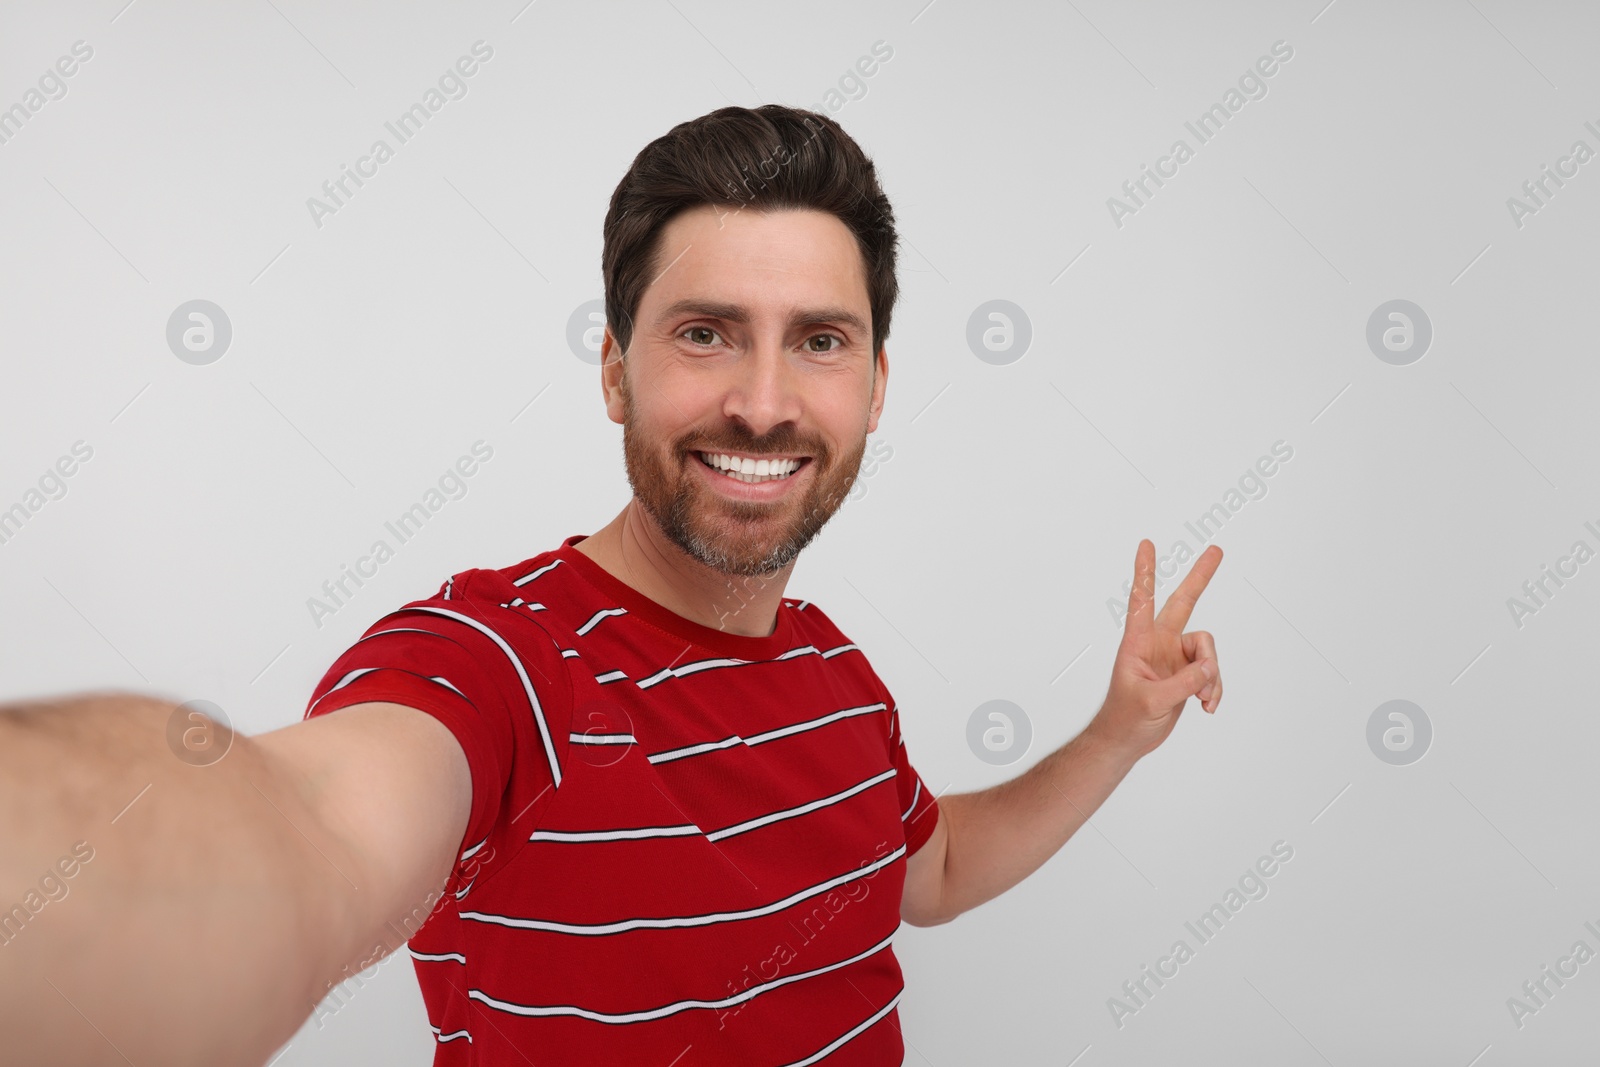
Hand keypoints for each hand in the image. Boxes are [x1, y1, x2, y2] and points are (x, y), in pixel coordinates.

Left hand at [1088, 539, 1223, 761]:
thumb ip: (1183, 683)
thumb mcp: (1152, 701)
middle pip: (1184, 603)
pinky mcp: (1187, 673)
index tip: (1147, 543)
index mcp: (1138, 643)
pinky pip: (1212, 672)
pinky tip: (1207, 707)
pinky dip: (1214, 689)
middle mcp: (1158, 643)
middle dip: (1201, 577)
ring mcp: (1175, 657)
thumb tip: (1211, 667)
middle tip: (1217, 549)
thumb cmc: (1125, 718)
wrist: (1128, 740)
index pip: (1142, 600)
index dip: (1145, 571)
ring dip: (1212, 676)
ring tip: (1202, 699)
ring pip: (1207, 650)